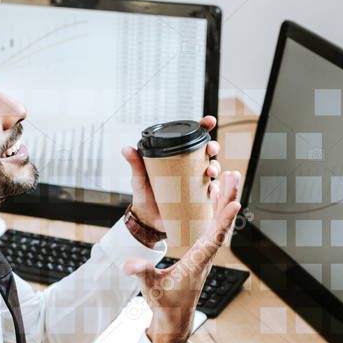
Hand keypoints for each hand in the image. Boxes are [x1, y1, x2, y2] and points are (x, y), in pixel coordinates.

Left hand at [121, 115, 221, 230]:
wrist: (148, 220)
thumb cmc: (144, 195)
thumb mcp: (139, 178)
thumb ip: (135, 164)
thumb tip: (126, 149)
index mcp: (177, 158)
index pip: (192, 139)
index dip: (203, 128)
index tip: (209, 122)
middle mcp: (189, 168)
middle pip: (207, 152)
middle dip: (213, 146)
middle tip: (210, 148)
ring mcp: (195, 182)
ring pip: (213, 169)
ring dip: (216, 167)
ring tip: (210, 171)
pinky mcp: (199, 199)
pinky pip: (213, 192)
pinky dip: (216, 189)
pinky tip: (213, 189)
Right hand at [125, 170, 241, 342]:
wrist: (174, 317)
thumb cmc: (165, 303)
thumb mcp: (150, 288)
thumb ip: (142, 274)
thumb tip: (130, 264)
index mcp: (196, 262)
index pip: (213, 239)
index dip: (223, 221)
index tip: (235, 204)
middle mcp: (206, 255)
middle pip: (221, 224)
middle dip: (228, 199)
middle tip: (233, 175)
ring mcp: (206, 253)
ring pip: (219, 222)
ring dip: (225, 199)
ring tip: (230, 177)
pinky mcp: (202, 252)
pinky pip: (213, 225)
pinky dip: (216, 208)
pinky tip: (216, 195)